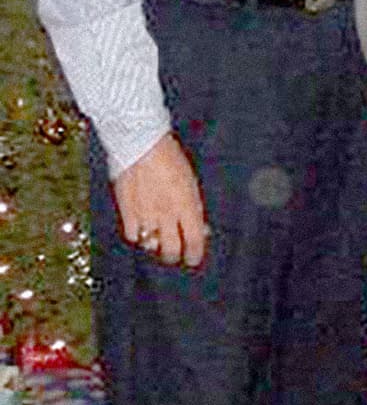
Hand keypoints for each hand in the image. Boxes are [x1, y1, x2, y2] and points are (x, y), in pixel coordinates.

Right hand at [113, 133, 207, 267]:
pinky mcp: (127, 212)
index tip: (193, 259)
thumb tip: (201, 228)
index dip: (194, 255)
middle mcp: (167, 215)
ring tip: (156, 240)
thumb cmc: (170, 158)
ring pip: (150, 246)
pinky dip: (137, 235)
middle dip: (173, 256)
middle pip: (170, 250)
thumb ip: (193, 208)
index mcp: (188, 206)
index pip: (194, 242)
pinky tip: (140, 229)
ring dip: (155, 245)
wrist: (141, 144)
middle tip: (173, 255)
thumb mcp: (190, 183)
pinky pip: (133, 235)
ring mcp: (146, 215)